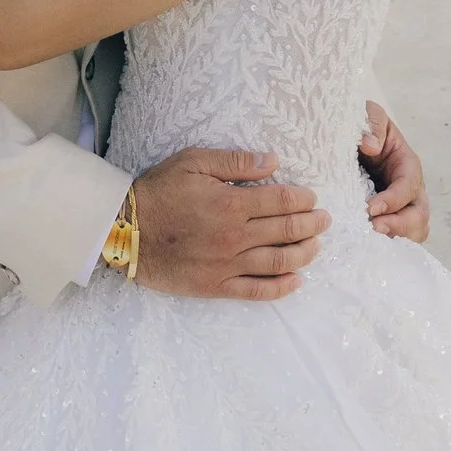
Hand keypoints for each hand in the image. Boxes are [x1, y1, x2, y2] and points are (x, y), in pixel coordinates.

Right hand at [130, 149, 329, 300]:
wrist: (125, 231)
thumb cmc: (159, 192)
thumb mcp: (194, 163)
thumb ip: (235, 161)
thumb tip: (274, 160)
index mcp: (232, 203)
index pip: (282, 201)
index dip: (304, 199)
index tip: (313, 198)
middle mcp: (236, 236)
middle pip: (287, 231)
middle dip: (312, 224)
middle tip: (325, 220)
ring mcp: (228, 264)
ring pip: (280, 261)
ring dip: (305, 253)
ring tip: (316, 246)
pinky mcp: (217, 286)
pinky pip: (257, 290)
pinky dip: (281, 287)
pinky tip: (297, 281)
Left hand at [360, 102, 429, 241]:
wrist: (355, 141)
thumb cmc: (364, 128)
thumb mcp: (368, 115)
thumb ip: (372, 123)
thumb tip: (371, 146)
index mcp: (408, 165)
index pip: (408, 187)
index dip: (393, 200)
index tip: (370, 208)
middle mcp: (411, 190)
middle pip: (419, 216)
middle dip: (400, 226)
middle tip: (374, 229)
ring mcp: (403, 208)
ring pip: (413, 232)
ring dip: (396, 239)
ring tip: (371, 243)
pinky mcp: (391, 220)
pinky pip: (399, 239)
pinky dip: (389, 247)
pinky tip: (367, 249)